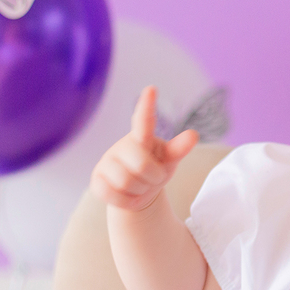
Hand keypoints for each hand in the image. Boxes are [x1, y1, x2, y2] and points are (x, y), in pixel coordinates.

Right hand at [91, 86, 198, 211]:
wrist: (137, 194)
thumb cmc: (155, 170)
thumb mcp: (169, 160)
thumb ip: (178, 148)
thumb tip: (194, 135)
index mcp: (142, 137)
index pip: (144, 120)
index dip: (147, 106)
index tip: (152, 89)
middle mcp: (122, 146)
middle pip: (141, 165)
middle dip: (153, 178)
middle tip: (152, 178)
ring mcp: (106, 162)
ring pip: (127, 182)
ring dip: (140, 190)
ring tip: (139, 185)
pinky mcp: (96, 180)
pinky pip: (113, 194)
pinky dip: (127, 201)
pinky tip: (127, 195)